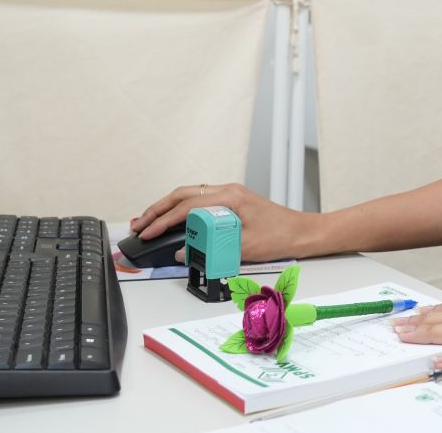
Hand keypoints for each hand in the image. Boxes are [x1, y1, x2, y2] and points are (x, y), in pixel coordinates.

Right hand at [129, 183, 317, 261]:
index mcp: (229, 197)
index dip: (163, 220)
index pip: (186, 205)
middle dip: (158, 208)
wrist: (302, 232)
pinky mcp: (232, 202)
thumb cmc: (280, 237)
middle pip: (183, 194)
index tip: (147, 231)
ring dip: (168, 207)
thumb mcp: (243, 248)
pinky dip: (182, 209)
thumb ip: (211, 249)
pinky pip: (200, 200)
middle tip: (139, 224)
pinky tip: (173, 219)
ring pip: (190, 195)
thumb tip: (182, 251)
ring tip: (148, 220)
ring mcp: (230, 194)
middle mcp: (228, 191)